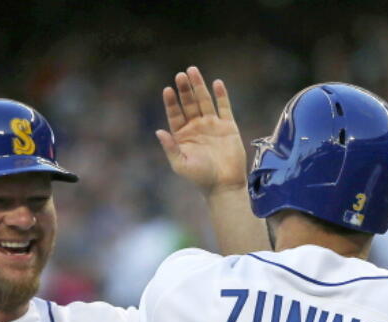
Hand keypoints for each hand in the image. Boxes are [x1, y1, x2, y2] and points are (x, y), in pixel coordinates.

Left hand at [157, 66, 249, 193]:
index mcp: (182, 135)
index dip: (171, 102)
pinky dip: (221, 95)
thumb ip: (170, 147)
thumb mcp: (181, 164)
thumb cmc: (200, 177)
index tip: (168, 90)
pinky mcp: (228, 126)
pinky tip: (216, 83)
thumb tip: (159, 131)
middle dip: (185, 89)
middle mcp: (196, 127)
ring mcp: (212, 125)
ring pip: (204, 101)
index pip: (174, 114)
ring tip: (193, 71)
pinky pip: (224, 107)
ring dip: (199, 86)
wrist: (224, 184)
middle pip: (189, 103)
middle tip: (181, 74)